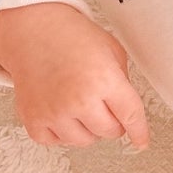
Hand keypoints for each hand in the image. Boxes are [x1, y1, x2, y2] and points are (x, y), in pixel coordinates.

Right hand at [0, 2, 149, 149]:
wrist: (31, 30)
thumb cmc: (69, 36)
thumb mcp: (111, 50)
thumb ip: (123, 82)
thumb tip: (126, 110)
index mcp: (103, 79)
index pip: (131, 116)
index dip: (139, 131)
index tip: (141, 141)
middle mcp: (79, 99)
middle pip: (109, 132)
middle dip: (111, 119)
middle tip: (101, 101)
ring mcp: (55, 112)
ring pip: (84, 141)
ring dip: (86, 127)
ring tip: (78, 102)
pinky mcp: (34, 120)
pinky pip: (56, 142)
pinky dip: (61, 130)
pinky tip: (61, 110)